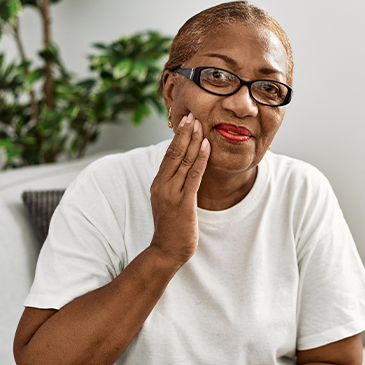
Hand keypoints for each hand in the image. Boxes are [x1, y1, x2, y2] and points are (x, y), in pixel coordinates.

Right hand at [149, 113, 209, 266]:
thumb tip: (185, 169)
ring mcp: (172, 193)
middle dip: (185, 132)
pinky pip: (194, 175)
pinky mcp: (184, 202)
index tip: (186, 120)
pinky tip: (206, 145)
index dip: (178, 136)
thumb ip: (174, 184)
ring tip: (200, 123)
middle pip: (174, 152)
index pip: (168, 154)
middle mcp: (162, 185)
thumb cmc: (171, 227)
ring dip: (193, 140)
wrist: (166, 250)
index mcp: (158, 183)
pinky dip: (200, 158)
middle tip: (193, 114)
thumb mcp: (169, 201)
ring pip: (184, 160)